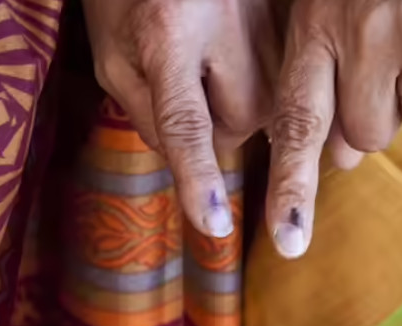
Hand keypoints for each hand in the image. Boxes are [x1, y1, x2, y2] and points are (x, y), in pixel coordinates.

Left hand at [82, 0, 280, 236]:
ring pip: (270, 106)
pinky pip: (287, 82)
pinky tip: (240, 58)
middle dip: (215, 128)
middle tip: (191, 90)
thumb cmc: (123, 1)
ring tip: (215, 66)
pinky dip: (262, 87)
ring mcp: (266, 17)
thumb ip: (148, 117)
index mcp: (165, 33)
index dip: (197, 177)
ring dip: (240, 107)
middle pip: (238, 123)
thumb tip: (194, 164)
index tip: (213, 226)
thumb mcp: (112, 60)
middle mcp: (226, 23)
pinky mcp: (289, 16)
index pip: (184, 123)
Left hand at [267, 0, 401, 257]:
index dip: (292, 187)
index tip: (287, 240)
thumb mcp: (336, 3)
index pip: (298, 123)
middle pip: (366, 136)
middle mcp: (366, 34)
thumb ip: (327, 76)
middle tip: (395, 70)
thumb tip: (337, 158)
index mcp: (319, 25)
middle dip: (380, 119)